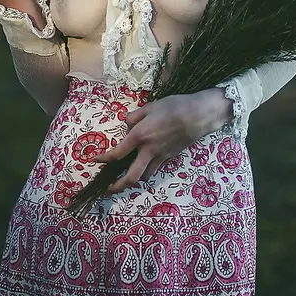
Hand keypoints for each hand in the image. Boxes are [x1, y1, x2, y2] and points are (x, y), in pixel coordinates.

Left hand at [86, 89, 232, 193]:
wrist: (200, 115)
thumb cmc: (175, 106)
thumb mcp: (150, 106)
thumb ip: (135, 116)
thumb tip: (127, 124)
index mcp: (140, 135)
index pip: (118, 153)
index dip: (104, 159)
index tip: (95, 161)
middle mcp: (149, 150)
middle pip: (132, 176)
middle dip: (119, 186)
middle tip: (109, 189)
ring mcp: (161, 156)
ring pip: (145, 176)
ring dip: (134, 179)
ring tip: (126, 177)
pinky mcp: (170, 157)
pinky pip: (156, 168)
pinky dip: (148, 170)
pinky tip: (145, 165)